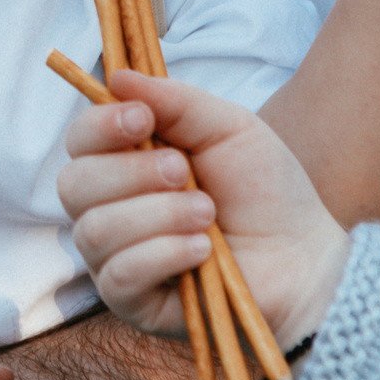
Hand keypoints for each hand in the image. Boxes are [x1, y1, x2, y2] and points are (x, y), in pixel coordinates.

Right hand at [60, 71, 349, 348]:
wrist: (304, 253)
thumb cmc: (263, 189)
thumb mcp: (228, 128)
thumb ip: (175, 101)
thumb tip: (116, 76)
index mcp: (125, 163)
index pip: (79, 141)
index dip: (100, 126)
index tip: (142, 118)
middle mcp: (109, 210)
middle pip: (74, 185)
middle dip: (131, 172)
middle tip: (185, 172)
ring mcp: (116, 258)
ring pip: (95, 230)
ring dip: (158, 214)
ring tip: (207, 214)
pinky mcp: (134, 304)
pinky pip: (120, 275)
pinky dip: (164, 253)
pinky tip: (203, 250)